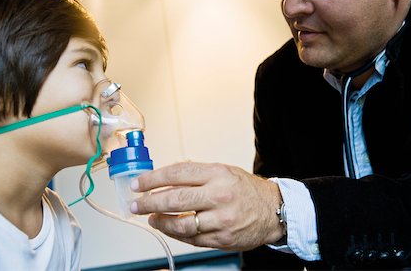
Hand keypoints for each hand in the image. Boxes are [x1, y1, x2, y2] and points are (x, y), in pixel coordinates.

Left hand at [130, 162, 284, 250]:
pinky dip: (176, 233)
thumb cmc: (247, 189)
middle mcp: (219, 195)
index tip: (139, 184)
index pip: (177, 174)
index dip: (153, 179)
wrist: (273, 210)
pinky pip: (192, 238)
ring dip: (160, 221)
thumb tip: (165, 176)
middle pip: (175, 199)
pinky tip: (169, 227)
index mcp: (218, 174)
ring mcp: (221, 219)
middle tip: (137, 204)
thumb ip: (196, 173)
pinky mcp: (222, 239)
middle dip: (149, 202)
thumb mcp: (224, 171)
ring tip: (151, 218)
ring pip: (181, 223)